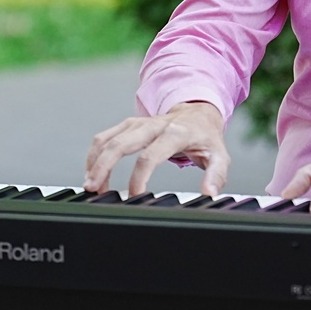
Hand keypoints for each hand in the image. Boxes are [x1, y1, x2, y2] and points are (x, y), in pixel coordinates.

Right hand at [84, 101, 230, 196]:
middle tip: (95, 188)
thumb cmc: (206, 138)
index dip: (139, 177)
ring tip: (91, 185)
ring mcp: (138, 123)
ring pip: (108, 139)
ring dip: (95, 162)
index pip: (151, 154)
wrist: (198, 113)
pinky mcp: (128, 124)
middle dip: (104, 166)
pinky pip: (104, 136)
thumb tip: (209, 193)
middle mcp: (153, 125)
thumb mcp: (219, 156)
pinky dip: (94, 154)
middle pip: (121, 143)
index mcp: (175, 133)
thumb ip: (216, 175)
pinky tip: (91, 172)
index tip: (134, 196)